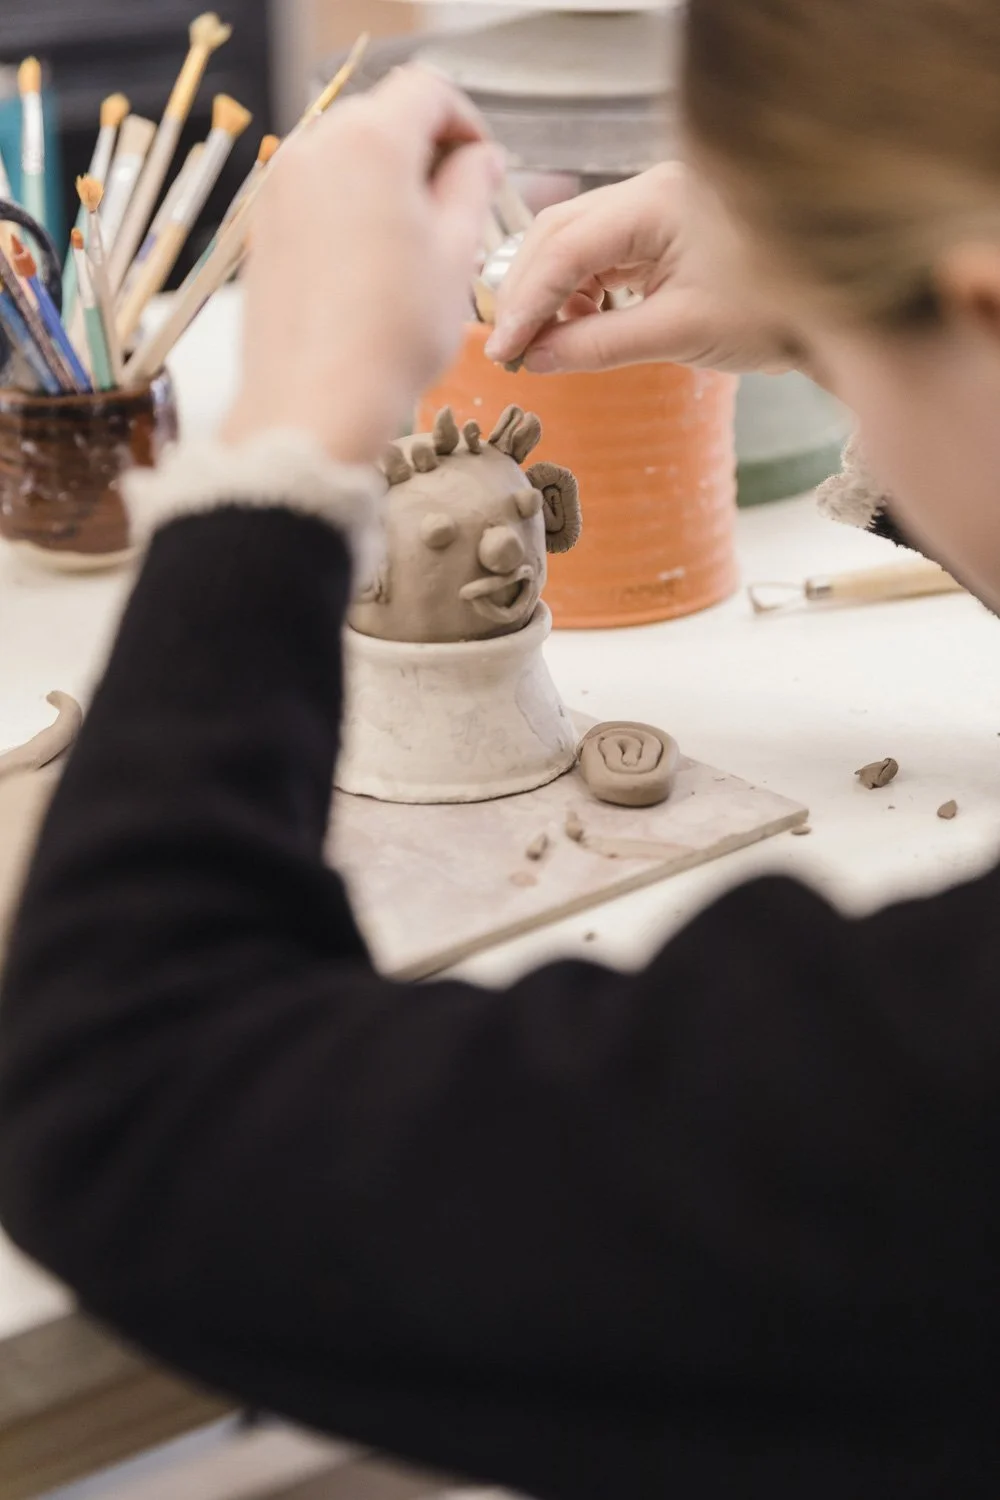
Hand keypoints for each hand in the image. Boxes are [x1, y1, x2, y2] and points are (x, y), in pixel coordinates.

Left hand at [224, 68, 504, 463]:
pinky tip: (372, 266)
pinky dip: (349, 209)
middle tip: (456, 209)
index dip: (465, 122)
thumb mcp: (456, 256)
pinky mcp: (262, 227)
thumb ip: (472, 189)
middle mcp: (316, 149)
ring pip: (346, 156)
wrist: (315, 402)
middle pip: (381, 117)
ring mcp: (281, 187)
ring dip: (386, 181)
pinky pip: (315, 194)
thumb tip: (481, 160)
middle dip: (423, 150)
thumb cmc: (392, 336)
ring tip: (415, 245)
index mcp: (371, 142)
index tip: (482, 165)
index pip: (427, 91)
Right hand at [486, 163, 797, 375]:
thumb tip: (537, 359)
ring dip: (551, 291)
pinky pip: (602, 252)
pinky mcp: (662, 227)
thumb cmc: (772, 313)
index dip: (525, 302)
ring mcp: (655, 204)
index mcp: (656, 202)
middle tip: (508, 347)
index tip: (503, 349)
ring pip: (575, 240)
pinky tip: (577, 326)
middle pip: (559, 231)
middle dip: (527, 290)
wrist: (836, 307)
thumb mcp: (679, 333)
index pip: (565, 248)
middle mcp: (649, 189)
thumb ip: (600, 344)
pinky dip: (579, 290)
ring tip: (544, 345)